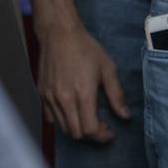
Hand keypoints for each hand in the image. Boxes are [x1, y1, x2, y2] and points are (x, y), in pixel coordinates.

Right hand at [38, 20, 130, 142]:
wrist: (59, 32)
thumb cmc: (84, 47)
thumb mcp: (107, 68)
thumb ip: (117, 94)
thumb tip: (125, 116)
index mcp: (83, 94)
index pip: (90, 130)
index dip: (102, 135)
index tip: (109, 131)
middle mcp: (64, 99)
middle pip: (76, 133)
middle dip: (90, 134)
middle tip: (100, 124)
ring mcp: (51, 97)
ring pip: (63, 128)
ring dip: (76, 127)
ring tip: (86, 116)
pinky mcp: (42, 93)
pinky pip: (50, 118)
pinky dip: (61, 120)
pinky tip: (70, 109)